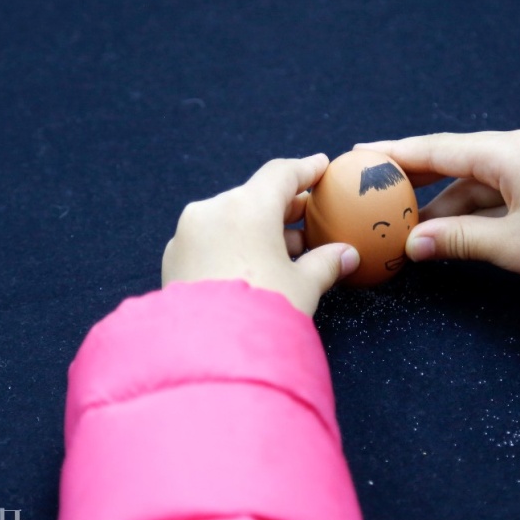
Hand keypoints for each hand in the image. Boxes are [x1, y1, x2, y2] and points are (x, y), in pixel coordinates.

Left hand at [161, 154, 359, 315]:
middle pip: (254, 196)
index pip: (281, 174)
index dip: (306, 170)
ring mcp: (188, 233)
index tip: (321, 166)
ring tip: (283, 249)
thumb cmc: (263, 313)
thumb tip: (346, 254)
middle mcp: (213, 210)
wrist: (209, 353)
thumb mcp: (303, 287)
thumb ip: (325, 263)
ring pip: (229, 218)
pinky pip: (209, 239)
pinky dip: (231, 244)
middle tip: (307, 215)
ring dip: (256, 227)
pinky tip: (249, 266)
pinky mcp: (173, 257)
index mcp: (248, 207)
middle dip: (283, 206)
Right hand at [355, 127, 519, 300]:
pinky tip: (448, 228)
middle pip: (456, 159)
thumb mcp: (511, 246)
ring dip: (446, 203)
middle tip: (375, 189)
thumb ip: (457, 239)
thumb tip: (413, 244)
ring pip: (477, 178)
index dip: (397, 153)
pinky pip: (498, 187)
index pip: (441, 149)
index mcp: (514, 151)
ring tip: (408, 226)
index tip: (362, 153)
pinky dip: (473, 207)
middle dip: (417, 179)